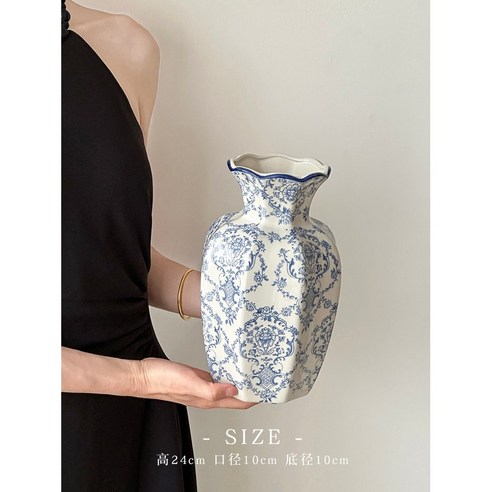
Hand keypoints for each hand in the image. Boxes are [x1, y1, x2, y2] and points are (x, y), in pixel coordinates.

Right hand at [137, 357, 258, 409]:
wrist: (144, 376)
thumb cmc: (163, 380)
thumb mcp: (190, 383)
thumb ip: (212, 389)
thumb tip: (234, 391)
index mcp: (208, 399)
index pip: (238, 404)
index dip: (253, 399)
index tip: (267, 391)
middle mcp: (207, 396)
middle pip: (235, 398)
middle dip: (250, 392)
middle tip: (264, 380)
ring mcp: (202, 387)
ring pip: (227, 388)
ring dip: (239, 384)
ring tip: (251, 374)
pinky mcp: (197, 378)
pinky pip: (216, 379)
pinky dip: (226, 375)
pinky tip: (229, 367)